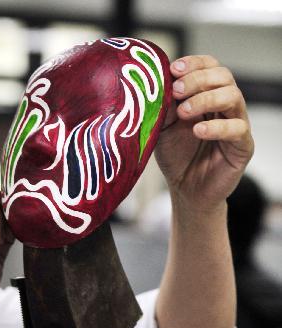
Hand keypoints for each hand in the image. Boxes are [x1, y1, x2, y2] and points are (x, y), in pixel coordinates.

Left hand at [155, 55, 253, 211]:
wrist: (185, 190)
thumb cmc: (177, 157)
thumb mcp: (163, 128)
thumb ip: (164, 107)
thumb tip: (158, 83)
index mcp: (208, 94)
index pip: (209, 66)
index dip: (194, 64)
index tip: (173, 69)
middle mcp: (225, 105)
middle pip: (223, 76)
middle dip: (198, 79)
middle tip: (177, 91)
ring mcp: (236, 123)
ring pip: (233, 96)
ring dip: (206, 99)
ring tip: (184, 113)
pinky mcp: (243, 146)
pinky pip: (237, 128)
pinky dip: (216, 127)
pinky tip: (198, 131)